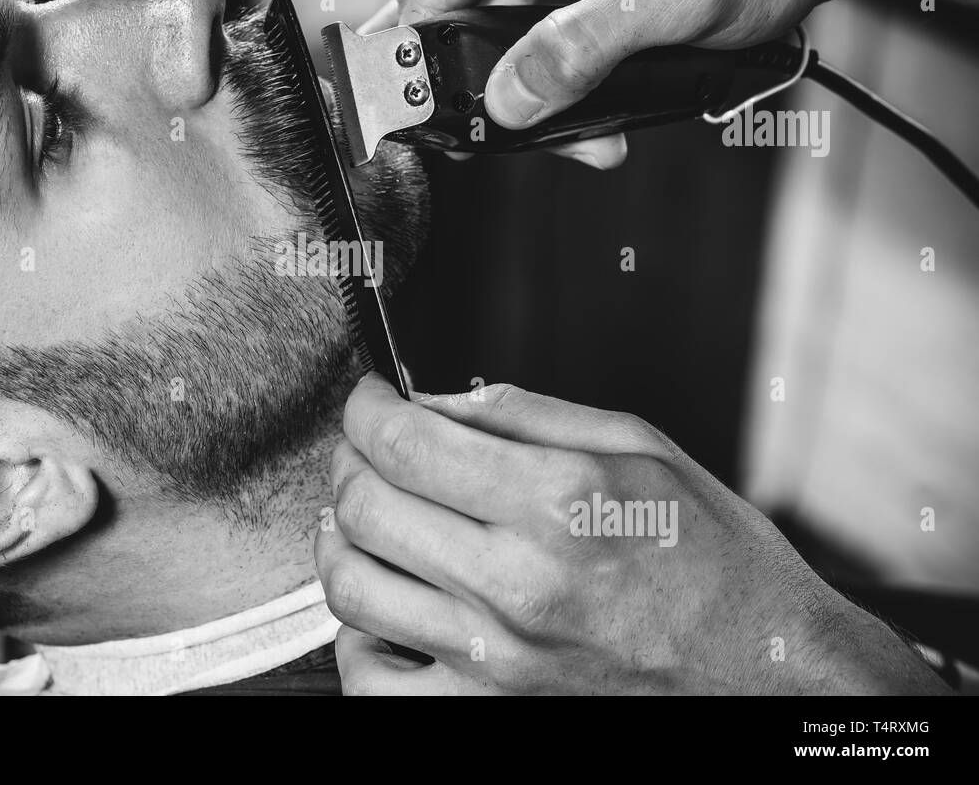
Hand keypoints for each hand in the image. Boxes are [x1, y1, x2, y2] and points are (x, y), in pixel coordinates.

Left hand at [315, 374, 950, 694]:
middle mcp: (518, 582)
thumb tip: (438, 398)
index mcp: (556, 501)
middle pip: (364, 507)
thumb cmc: (718, 563)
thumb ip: (528, 413)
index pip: (404, 442)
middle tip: (366, 447)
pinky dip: (357, 637)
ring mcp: (496, 658)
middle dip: (348, 460)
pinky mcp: (487, 712)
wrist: (770, 676)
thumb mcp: (643, 449)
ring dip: (339, 538)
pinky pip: (373, 681)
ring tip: (365, 516)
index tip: (370, 400)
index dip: (366, 408)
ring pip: (352, 588)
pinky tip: (383, 605)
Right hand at [373, 0, 978, 138]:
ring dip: (535, 85)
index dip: (414, 66)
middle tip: (531, 139)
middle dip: (493, 87)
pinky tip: (598, 96)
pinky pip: (539, 17)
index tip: (423, 128)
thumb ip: (582, 46)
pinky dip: (561, 65)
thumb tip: (504, 100)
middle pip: (460, 13)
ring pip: (500, 24)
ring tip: (589, 128)